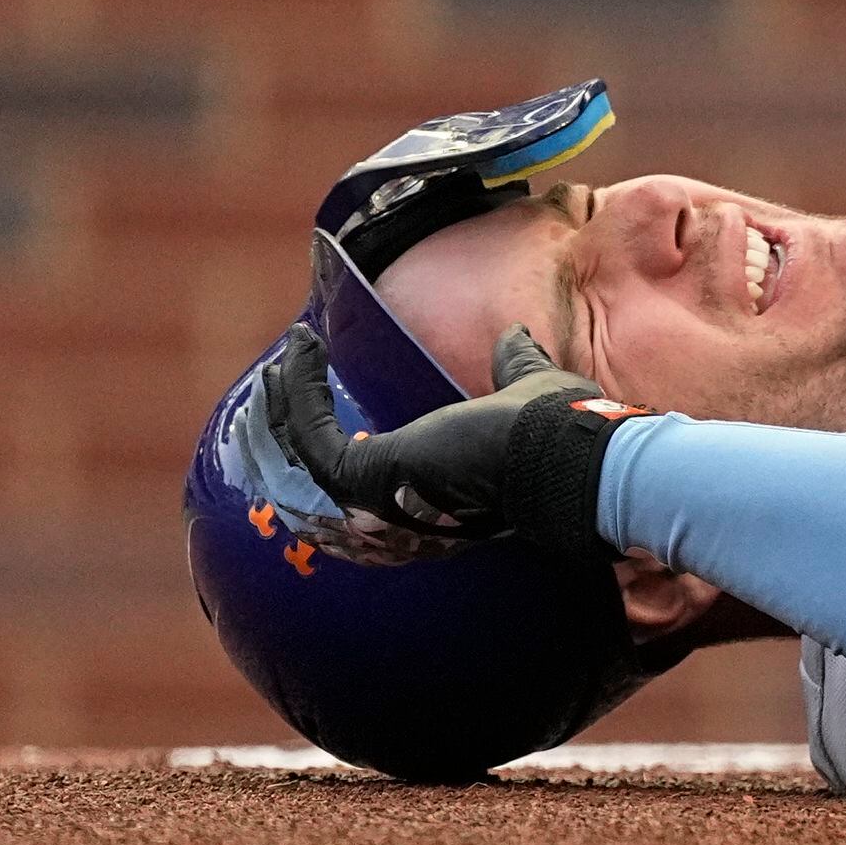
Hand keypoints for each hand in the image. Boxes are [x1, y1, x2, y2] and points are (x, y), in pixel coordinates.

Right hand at [261, 323, 656, 561]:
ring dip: (284, 405)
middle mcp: (398, 509)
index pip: (367, 473)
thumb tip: (513, 335)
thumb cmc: (557, 432)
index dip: (341, 430)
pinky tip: (299, 352)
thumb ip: (515, 366)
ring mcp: (379, 500)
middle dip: (290, 426)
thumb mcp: (526, 387)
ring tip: (280, 361)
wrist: (566, 458)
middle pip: (320, 478)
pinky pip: (312, 438)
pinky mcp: (367, 479)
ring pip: (304, 458)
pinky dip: (298, 394)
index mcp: (433, 489)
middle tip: (279, 378)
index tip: (327, 383)